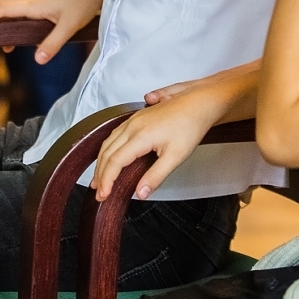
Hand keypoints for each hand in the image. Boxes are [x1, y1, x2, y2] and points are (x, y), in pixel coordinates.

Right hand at [0, 0, 110, 63]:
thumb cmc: (84, 2)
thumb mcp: (69, 26)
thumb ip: (53, 43)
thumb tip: (37, 60)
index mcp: (33, 5)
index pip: (3, 9)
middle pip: (1, 4)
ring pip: (9, 3)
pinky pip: (18, 5)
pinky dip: (8, 13)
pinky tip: (14, 28)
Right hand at [92, 86, 225, 200]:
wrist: (199, 102)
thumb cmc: (190, 126)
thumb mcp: (176, 156)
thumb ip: (156, 176)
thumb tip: (140, 194)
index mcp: (139, 136)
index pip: (114, 162)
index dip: (107, 180)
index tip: (103, 195)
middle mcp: (132, 126)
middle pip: (107, 152)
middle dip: (100, 174)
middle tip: (98, 192)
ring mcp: (133, 119)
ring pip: (108, 142)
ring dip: (101, 161)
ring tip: (99, 178)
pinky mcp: (137, 117)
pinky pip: (115, 134)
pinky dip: (108, 149)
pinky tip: (109, 156)